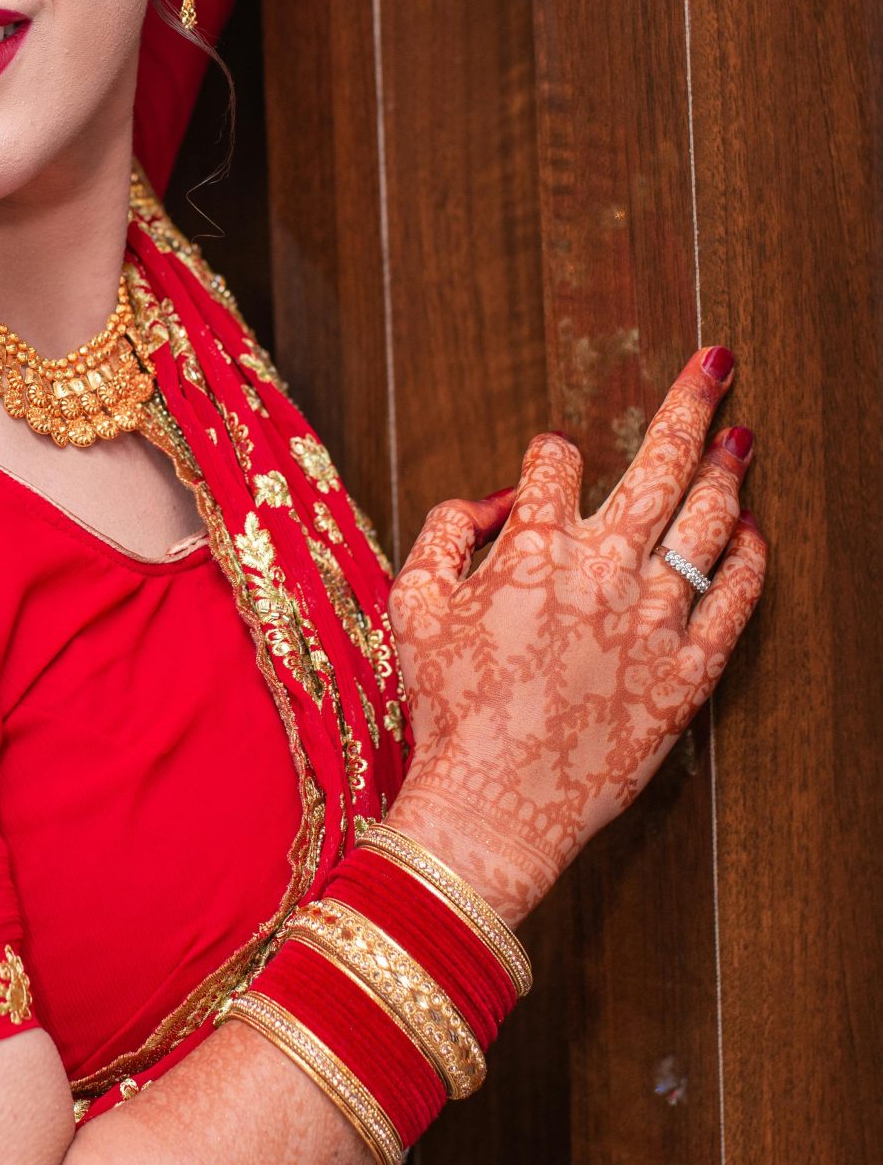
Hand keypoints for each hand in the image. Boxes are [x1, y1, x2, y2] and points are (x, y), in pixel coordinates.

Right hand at [385, 349, 767, 924]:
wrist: (492, 805)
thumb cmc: (444, 707)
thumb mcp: (412, 605)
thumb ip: (445, 533)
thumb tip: (492, 503)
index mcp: (533, 546)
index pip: (554, 462)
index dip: (548, 458)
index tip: (550, 466)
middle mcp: (603, 569)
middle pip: (659, 463)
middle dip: (689, 402)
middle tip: (718, 360)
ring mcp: (653, 620)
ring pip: (707, 522)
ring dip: (727, 470)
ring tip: (742, 438)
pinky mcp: (687, 672)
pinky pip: (735, 602)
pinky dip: (748, 559)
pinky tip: (750, 531)